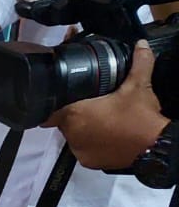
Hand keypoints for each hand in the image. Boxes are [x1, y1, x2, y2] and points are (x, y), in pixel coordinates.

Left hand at [47, 40, 169, 169]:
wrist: (155, 146)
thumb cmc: (140, 117)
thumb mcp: (139, 86)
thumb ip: (138, 62)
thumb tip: (141, 44)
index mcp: (75, 114)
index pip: (49, 110)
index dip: (53, 104)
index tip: (62, 99)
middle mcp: (71, 134)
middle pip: (63, 121)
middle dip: (74, 113)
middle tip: (92, 106)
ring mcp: (79, 150)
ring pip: (73, 135)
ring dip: (83, 128)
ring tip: (101, 120)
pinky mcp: (88, 162)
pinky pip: (83, 149)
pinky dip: (91, 142)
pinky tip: (105, 134)